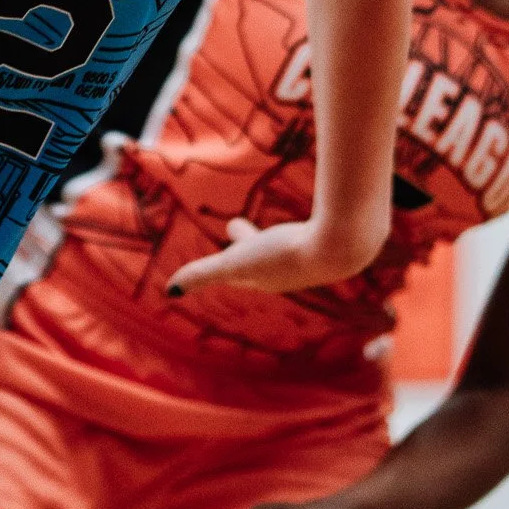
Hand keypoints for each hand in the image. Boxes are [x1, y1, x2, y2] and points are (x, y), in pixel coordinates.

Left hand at [169, 211, 383, 297]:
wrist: (338, 245)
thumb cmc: (283, 255)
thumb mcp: (234, 263)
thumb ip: (203, 274)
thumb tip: (170, 291)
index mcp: (265, 279)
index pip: (237, 272)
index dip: (224, 263)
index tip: (217, 252)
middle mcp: (290, 273)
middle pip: (259, 255)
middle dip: (245, 242)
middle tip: (234, 224)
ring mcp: (312, 257)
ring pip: (284, 243)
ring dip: (271, 234)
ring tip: (270, 222)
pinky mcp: (330, 240)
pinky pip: (310, 231)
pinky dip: (300, 226)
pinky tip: (308, 217)